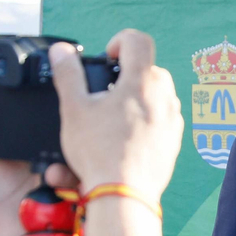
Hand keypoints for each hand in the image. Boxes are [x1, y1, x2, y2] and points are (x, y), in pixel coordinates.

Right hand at [49, 30, 182, 198]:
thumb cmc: (100, 153)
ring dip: (136, 99)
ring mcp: (172, 119)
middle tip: (104, 94)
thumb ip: (68, 75)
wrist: (124, 194)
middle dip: (126, 75)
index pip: (138, 40)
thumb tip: (62, 51)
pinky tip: (125, 138)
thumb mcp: (74, 109)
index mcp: (142, 81)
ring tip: (113, 118)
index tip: (107, 57)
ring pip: (156, 95)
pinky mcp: (174, 140)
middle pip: (148, 69)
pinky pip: (161, 120)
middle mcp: (164, 96)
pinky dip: (145, 121)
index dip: (119, 41)